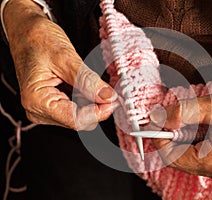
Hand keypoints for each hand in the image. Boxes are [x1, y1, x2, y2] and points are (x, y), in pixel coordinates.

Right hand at [4, 0, 116, 129]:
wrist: (26, 32)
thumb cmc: (38, 40)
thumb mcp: (66, 58)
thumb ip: (87, 81)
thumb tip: (108, 97)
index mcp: (37, 101)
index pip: (76, 120)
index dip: (99, 112)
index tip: (114, 99)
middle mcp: (39, 110)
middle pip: (79, 121)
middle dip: (97, 106)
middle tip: (109, 89)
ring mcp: (45, 109)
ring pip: (80, 116)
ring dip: (92, 102)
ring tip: (94, 83)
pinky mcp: (53, 105)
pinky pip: (76, 109)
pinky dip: (86, 99)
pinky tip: (87, 85)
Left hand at [150, 80, 211, 181]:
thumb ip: (182, 113)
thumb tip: (159, 118)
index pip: (173, 157)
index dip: (158, 140)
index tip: (150, 126)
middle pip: (182, 159)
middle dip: (171, 138)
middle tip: (168, 118)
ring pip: (194, 158)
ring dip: (185, 139)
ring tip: (191, 120)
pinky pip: (208, 158)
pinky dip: (199, 143)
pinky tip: (204, 127)